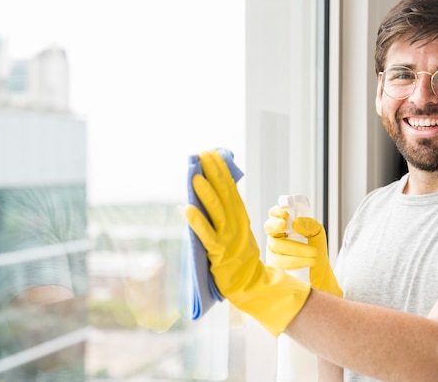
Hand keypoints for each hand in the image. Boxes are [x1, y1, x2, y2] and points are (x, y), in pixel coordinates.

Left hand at [185, 150, 310, 335]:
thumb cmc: (239, 256)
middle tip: (203, 155)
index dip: (221, 170)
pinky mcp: (219, 254)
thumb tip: (213, 190)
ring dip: (205, 193)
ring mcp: (228, 239)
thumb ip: (228, 211)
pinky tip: (186, 209)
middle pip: (224, 195)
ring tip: (195, 177)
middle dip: (213, 173)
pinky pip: (207, 236)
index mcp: (241, 217)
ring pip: (216, 212)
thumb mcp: (238, 229)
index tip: (212, 153)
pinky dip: (197, 222)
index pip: (231, 188)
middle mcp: (236, 224)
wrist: (251, 283)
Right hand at [265, 205, 342, 296]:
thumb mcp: (317, 234)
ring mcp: (272, 252)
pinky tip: (306, 262)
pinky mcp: (273, 267)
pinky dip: (294, 263)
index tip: (285, 215)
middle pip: (270, 230)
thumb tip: (296, 224)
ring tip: (314, 254)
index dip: (276, 213)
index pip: (273, 215)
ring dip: (297, 250)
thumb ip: (310, 225)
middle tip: (287, 225)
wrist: (320, 273)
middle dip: (277, 226)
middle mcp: (274, 238)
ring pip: (277, 247)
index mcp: (283, 226)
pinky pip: (278, 264)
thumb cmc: (315, 250)